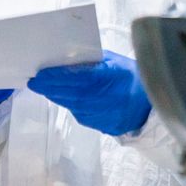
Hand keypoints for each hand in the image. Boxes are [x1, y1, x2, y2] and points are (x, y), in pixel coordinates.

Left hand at [27, 50, 150, 135]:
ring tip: (45, 89)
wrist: (151, 104)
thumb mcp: (114, 62)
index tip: (40, 74)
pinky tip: (65, 98)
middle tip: (35, 82)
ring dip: (57, 97)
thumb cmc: (131, 76)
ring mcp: (103, 115)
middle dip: (50, 88)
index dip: (56, 77)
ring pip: (73, 106)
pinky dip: (71, 105)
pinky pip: (81, 114)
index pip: (76, 78)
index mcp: (109, 78)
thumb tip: (63, 59)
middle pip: (70, 94)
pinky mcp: (102, 126)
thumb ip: (91, 62)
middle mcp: (105, 98)